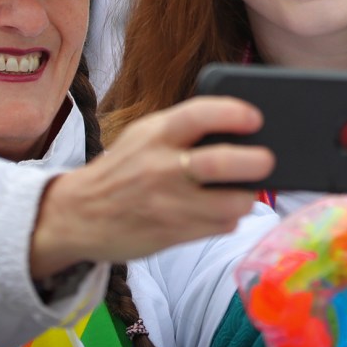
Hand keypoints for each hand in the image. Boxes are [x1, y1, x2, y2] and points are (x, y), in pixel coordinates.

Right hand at [30, 96, 274, 276]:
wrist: (78, 214)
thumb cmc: (124, 169)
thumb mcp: (144, 137)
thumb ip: (184, 131)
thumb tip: (242, 132)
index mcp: (155, 134)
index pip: (199, 114)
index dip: (233, 113)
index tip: (256, 118)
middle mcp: (161, 167)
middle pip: (220, 162)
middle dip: (255, 162)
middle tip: (268, 160)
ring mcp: (168, 204)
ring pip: (229, 203)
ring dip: (246, 198)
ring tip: (246, 191)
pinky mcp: (172, 234)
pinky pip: (219, 226)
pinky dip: (229, 219)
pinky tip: (222, 211)